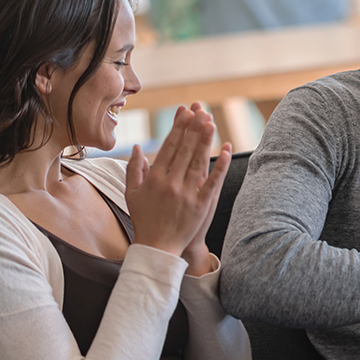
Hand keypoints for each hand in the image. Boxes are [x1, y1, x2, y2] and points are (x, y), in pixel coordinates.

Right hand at [125, 105, 228, 258]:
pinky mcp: (200, 205)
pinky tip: (227, 150)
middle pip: (184, 150)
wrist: (157, 248)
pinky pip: (212, 182)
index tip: (184, 112)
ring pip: (198, 162)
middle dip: (192, 128)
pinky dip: (221, 166)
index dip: (178, 128)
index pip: (168, 147)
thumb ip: (133, 169)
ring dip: (205, 141)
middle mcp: (170, 183)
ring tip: (211, 122)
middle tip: (201, 110)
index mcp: (154, 178)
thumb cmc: (144, 220)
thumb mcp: (132, 194)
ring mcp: (186, 194)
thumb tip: (137, 148)